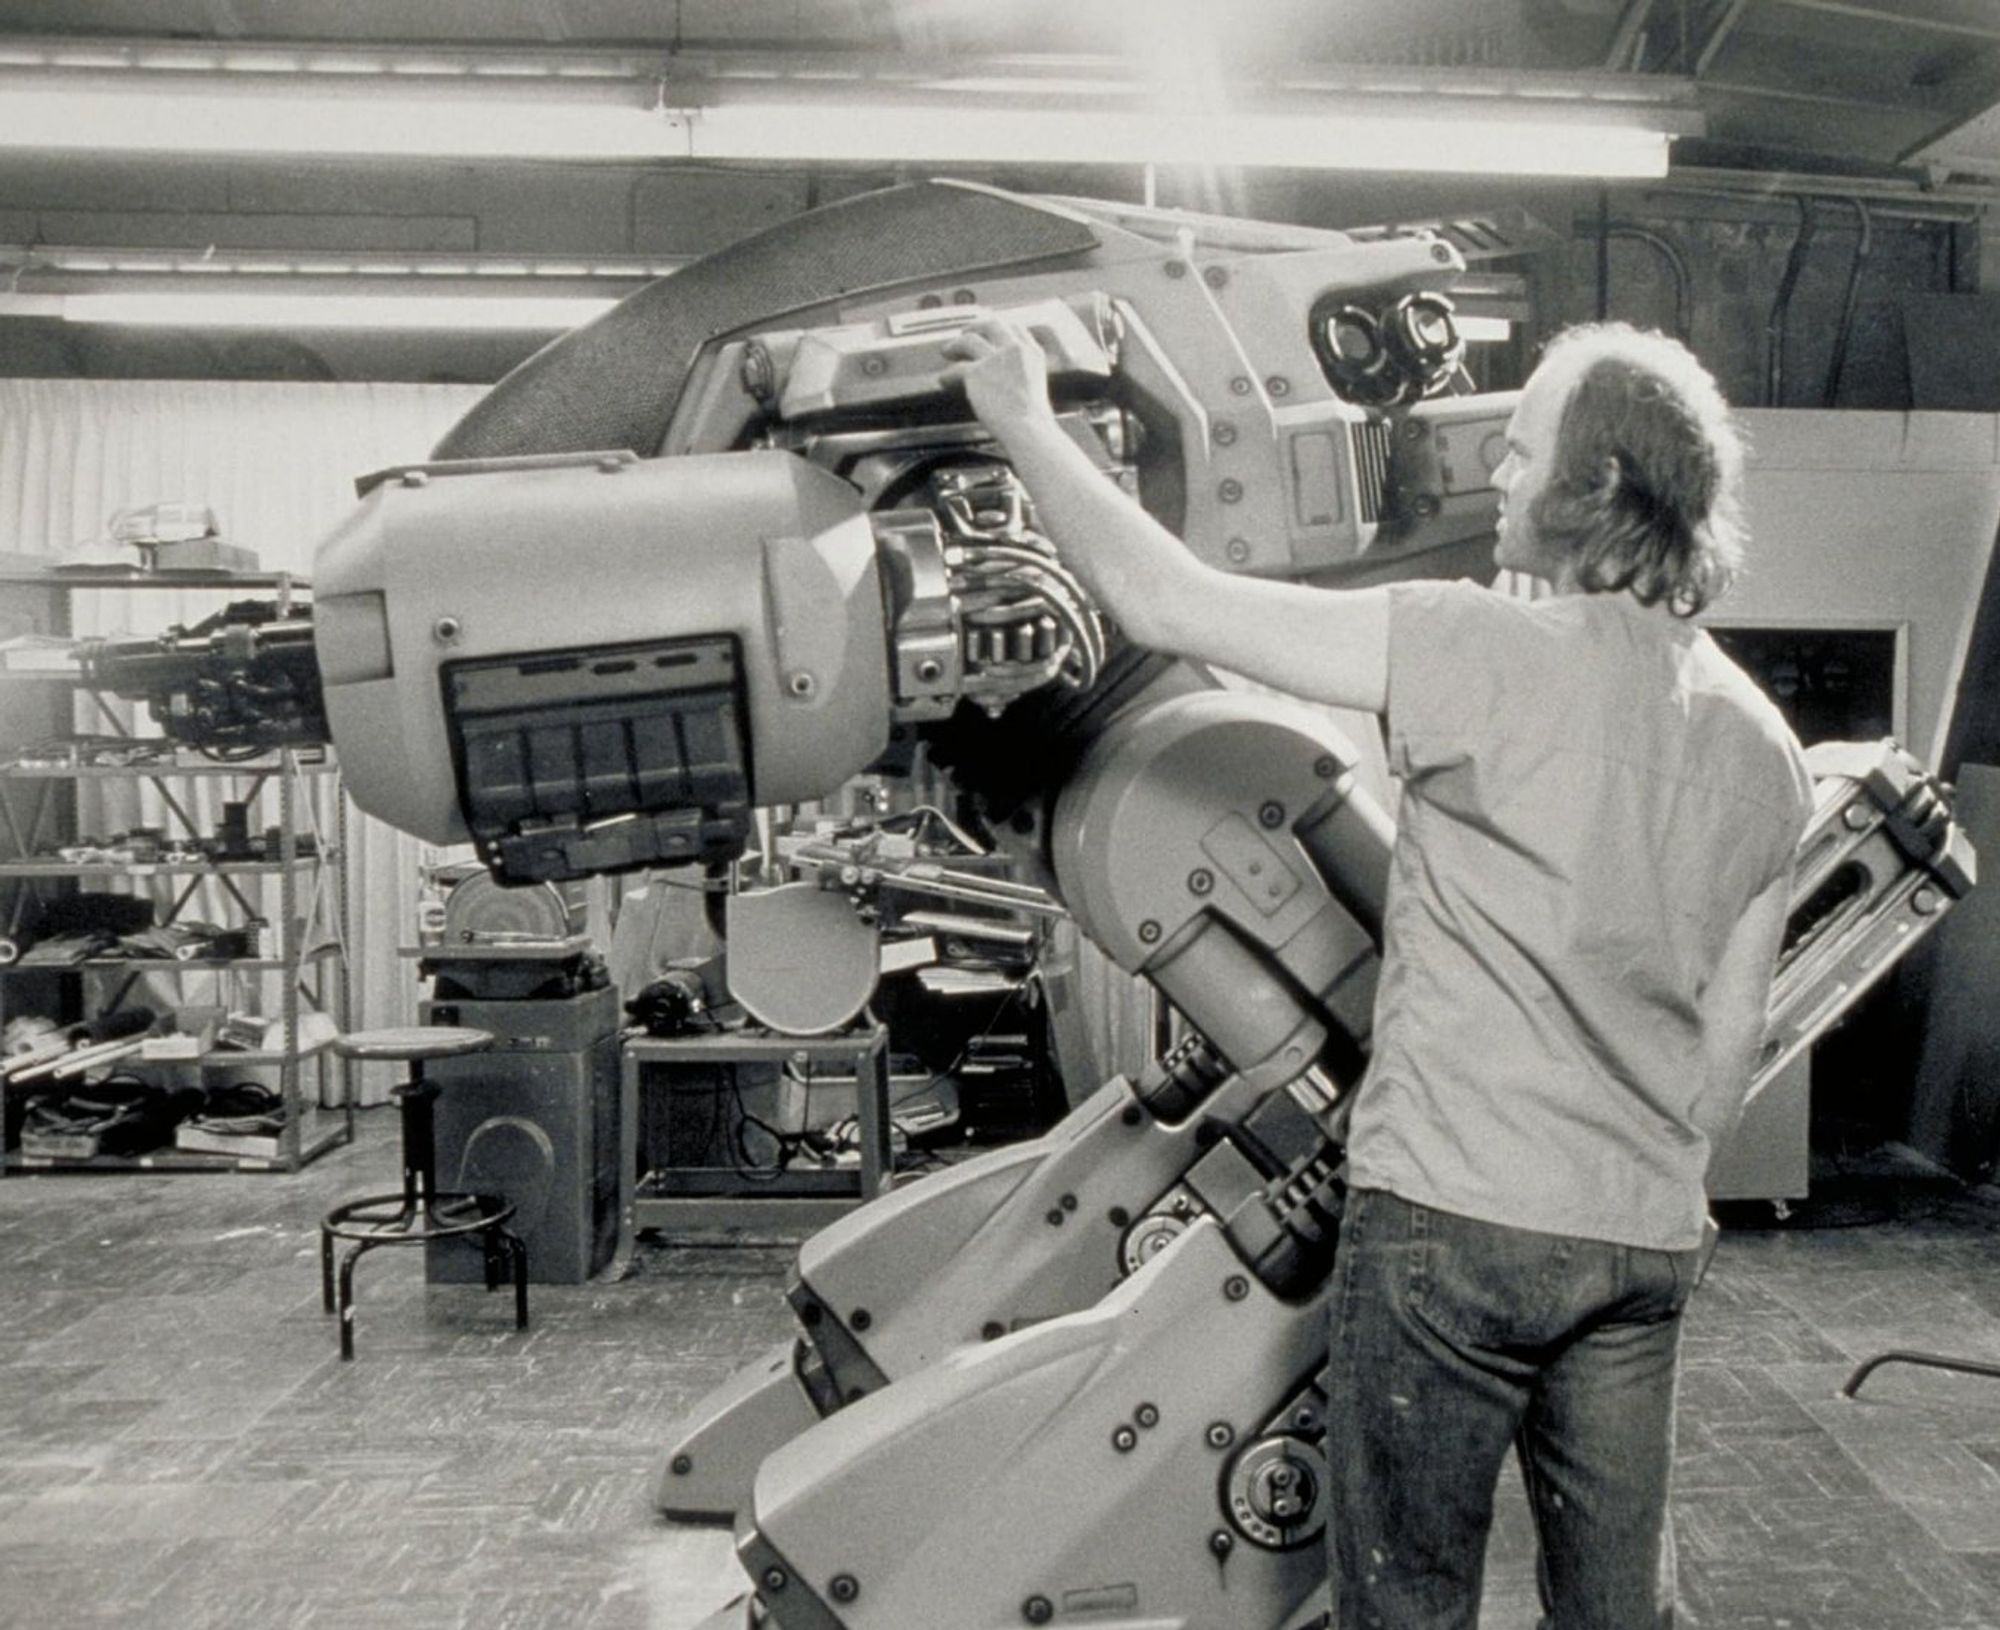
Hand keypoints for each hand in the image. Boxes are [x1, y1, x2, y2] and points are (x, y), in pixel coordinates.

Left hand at [939, 318, 1057, 448]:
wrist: (1028, 429)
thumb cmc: (1032, 419)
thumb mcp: (1035, 387)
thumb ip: (1022, 374)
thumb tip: (1004, 378)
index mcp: (1032, 353)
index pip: (1015, 328)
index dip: (999, 328)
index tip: (989, 333)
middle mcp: (1015, 349)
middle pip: (991, 325)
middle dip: (976, 327)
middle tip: (965, 334)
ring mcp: (995, 358)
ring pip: (969, 339)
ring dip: (955, 344)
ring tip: (946, 351)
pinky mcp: (977, 372)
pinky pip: (956, 368)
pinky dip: (946, 375)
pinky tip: (943, 380)